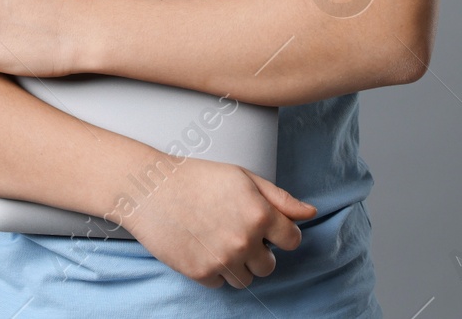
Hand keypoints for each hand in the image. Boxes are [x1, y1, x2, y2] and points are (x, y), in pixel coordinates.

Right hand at [119, 156, 315, 288]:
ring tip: (218, 240)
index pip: (292, 241)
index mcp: (260, 214)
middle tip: (235, 231)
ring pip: (246, 279)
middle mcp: (245, 240)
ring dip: (238, 264)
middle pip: (269, 265)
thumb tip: (310, 213)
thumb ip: (280, 198)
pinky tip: (202, 247)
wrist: (151, 189)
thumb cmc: (197, 178)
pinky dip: (214, 270)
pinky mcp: (201, 273)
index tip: (266, 228)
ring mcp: (222, 259)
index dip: (280, 234)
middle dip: (258, 252)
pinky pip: (220, 284)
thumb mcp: (243, 177)